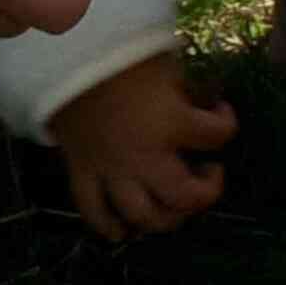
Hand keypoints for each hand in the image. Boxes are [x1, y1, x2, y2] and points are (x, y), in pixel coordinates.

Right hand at [45, 52, 236, 243]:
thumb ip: (184, 89)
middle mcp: (145, 155)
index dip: (227, 121)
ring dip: (164, 217)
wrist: (58, 55)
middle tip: (203, 173)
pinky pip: (93, 211)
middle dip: (203, 193)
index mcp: (170, 122)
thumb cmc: (116, 54)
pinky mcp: (81, 171)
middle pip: (184, 197)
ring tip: (169, 202)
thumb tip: (200, 102)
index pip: (218, 134)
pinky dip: (109, 226)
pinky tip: (122, 230)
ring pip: (143, 216)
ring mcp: (111, 169)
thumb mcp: (162, 64)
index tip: (220, 110)